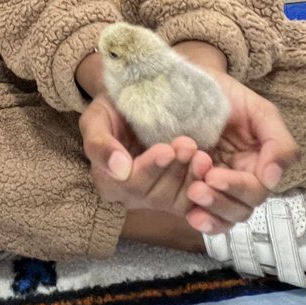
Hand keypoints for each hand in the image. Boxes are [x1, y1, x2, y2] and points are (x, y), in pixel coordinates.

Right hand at [79, 92, 213, 217]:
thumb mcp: (96, 119)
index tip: (166, 149)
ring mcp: (157, 199)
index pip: (128, 183)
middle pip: (154, 194)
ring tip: (202, 155)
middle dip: (173, 169)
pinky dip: (202, 185)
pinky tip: (209, 166)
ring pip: (176, 199)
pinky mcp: (179, 196)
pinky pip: (193, 201)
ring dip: (191, 176)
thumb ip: (99, 144)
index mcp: (109, 182)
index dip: (149, 169)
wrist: (134, 103)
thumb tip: (118, 169)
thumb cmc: (112, 110)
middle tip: (188, 145)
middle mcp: (131, 196)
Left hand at [181, 68, 300, 233]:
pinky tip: (191, 216)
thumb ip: (278, 142)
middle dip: (220, 201)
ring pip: (225, 217)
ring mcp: (219, 188)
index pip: (257, 189)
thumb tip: (274, 178)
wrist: (194, 84)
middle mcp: (242, 181)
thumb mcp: (260, 112)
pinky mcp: (195, 189)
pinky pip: (205, 215)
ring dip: (210, 211)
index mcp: (260, 166)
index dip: (237, 187)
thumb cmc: (229, 96)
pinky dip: (202, 220)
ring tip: (192, 195)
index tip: (212, 176)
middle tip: (196, 189)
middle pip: (241, 208)